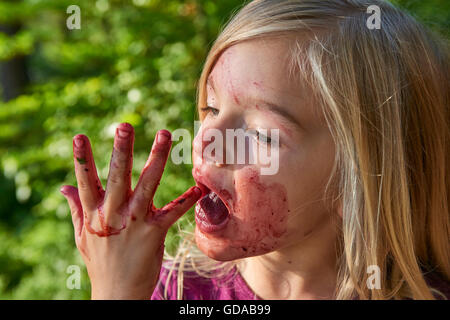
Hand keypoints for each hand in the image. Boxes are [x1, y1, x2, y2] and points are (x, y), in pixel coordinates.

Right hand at [60, 123, 201, 298]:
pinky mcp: (154, 233)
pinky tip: (198, 187)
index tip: (79, 136)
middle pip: (116, 178)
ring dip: (156, 159)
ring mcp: (134, 223)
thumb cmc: (101, 262)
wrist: (117, 294)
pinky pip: (172, 212)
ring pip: (146, 186)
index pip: (85, 181)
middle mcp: (112, 215)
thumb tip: (62, 186)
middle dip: (120, 151)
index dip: (82, 159)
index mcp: (94, 213)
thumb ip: (76, 208)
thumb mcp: (82, 236)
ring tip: (164, 135)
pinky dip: (186, 199)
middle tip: (124, 126)